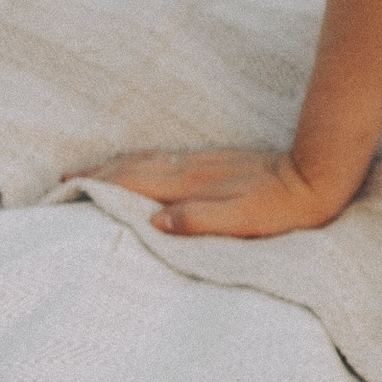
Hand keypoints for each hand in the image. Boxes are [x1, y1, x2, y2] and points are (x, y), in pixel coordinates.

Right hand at [90, 147, 356, 239]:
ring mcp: (204, 162)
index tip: (67, 189)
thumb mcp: (243, 222)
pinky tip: (140, 165)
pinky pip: (165, 159)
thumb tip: (157, 222)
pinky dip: (141, 161)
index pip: (134, 183)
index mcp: (191, 186)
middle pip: (134, 167)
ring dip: (116, 164)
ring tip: (90, 170)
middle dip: (98, 172)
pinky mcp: (217, 161)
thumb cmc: (282, 209)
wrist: (317, 177)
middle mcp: (192, 169)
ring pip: (148, 159)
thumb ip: (199, 221)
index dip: (99, 186)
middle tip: (64, 180)